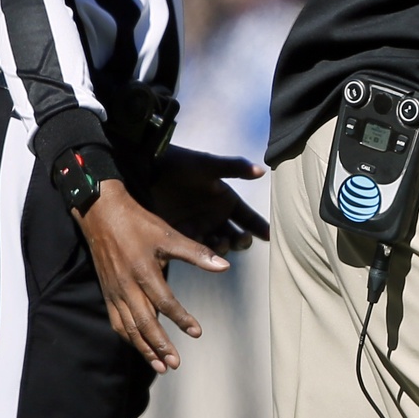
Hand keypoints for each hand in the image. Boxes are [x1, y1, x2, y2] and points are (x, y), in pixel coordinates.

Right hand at [77, 180, 229, 371]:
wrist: (102, 215)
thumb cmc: (139, 224)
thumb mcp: (169, 235)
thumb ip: (196, 253)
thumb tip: (224, 266)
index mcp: (144, 272)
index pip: (165, 303)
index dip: (181, 319)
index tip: (197, 333)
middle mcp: (126, 287)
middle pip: (144, 323)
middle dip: (160, 346)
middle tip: (175, 363)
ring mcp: (114, 292)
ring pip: (128, 328)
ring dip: (144, 348)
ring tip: (159, 366)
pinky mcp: (107, 293)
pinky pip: (116, 321)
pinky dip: (128, 337)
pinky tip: (138, 346)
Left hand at [147, 145, 269, 254]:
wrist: (148, 170)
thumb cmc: (182, 165)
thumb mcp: (209, 166)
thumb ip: (235, 168)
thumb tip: (262, 170)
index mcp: (226, 199)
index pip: (248, 217)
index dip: (260, 226)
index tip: (270, 236)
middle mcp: (215, 215)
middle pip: (236, 235)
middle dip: (242, 240)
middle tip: (242, 239)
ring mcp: (199, 226)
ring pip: (218, 245)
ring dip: (223, 247)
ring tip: (222, 244)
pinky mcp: (181, 234)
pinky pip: (197, 248)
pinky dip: (203, 252)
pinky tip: (204, 251)